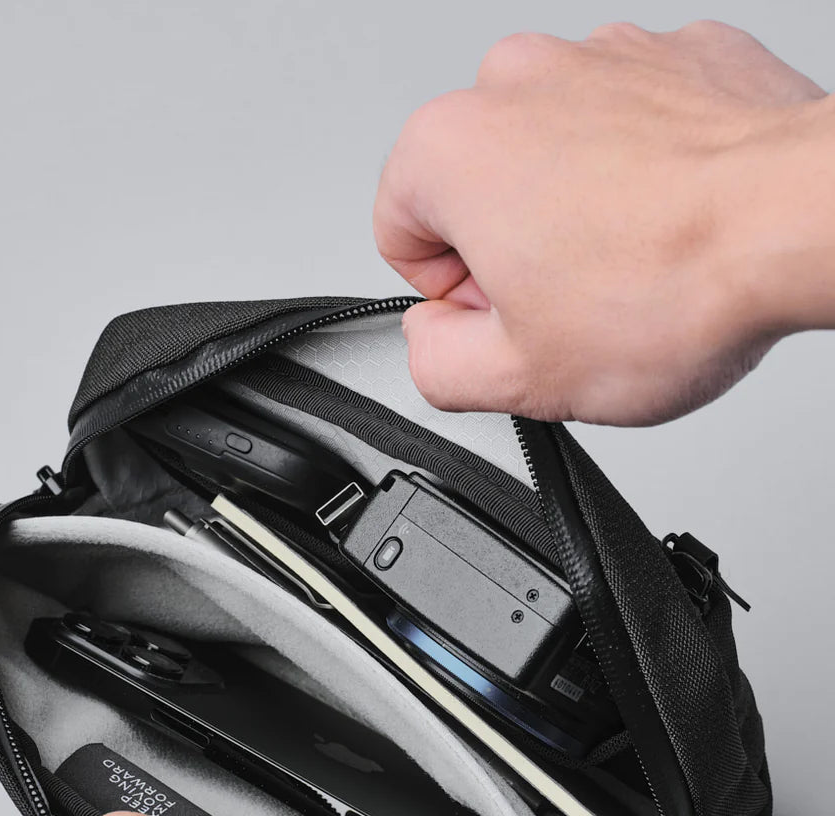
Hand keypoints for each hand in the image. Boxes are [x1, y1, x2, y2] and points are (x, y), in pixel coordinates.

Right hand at [374, 21, 833, 424]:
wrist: (799, 224)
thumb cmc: (673, 286)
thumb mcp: (517, 379)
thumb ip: (433, 364)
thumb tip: (431, 338)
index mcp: (449, 149)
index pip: (398, 233)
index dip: (451, 296)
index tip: (505, 314)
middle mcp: (515, 83)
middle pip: (475, 190)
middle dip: (511, 251)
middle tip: (573, 303)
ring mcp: (600, 59)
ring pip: (552, 156)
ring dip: (576, 212)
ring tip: (634, 266)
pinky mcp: (673, 58)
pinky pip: (628, 128)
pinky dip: (641, 175)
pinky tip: (674, 225)